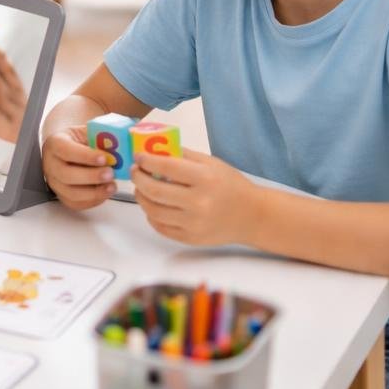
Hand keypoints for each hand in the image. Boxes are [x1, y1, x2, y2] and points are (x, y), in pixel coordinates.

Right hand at [40, 124, 116, 209]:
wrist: (71, 148)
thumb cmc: (81, 140)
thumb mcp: (88, 131)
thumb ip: (101, 137)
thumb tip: (120, 142)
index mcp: (55, 143)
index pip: (66, 150)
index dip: (85, 156)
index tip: (104, 158)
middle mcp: (51, 164)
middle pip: (66, 175)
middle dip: (91, 176)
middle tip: (110, 173)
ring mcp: (55, 182)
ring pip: (70, 193)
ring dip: (94, 192)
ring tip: (112, 185)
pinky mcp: (62, 196)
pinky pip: (76, 203)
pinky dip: (93, 200)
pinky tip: (105, 192)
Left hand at [133, 151, 262, 245]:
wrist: (252, 216)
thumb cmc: (231, 186)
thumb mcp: (211, 163)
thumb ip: (182, 155)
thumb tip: (154, 149)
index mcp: (204, 179)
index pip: (165, 167)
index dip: (146, 160)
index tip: (139, 157)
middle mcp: (198, 202)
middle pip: (154, 190)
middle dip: (139, 178)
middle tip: (136, 172)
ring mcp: (193, 223)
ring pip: (153, 210)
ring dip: (141, 197)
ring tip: (141, 188)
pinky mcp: (191, 238)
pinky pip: (161, 227)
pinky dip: (151, 215)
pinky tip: (153, 206)